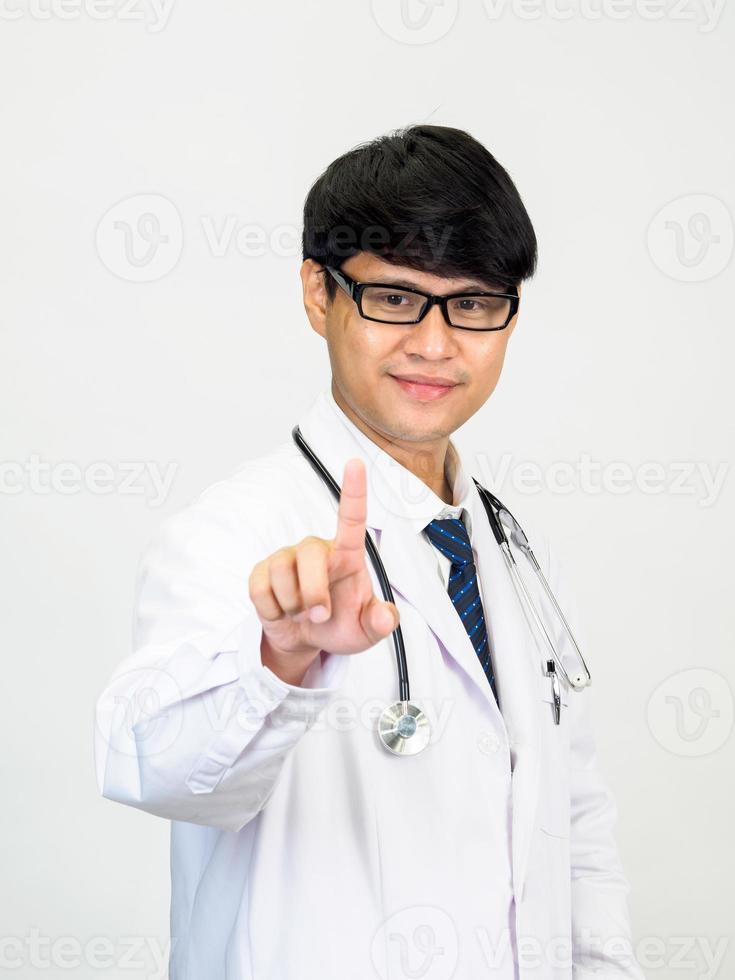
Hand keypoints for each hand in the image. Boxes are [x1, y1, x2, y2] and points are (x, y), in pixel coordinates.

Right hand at [248, 458, 398, 680]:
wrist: (306, 640)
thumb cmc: (341, 625)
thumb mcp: (366, 630)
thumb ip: (380, 623)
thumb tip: (385, 617)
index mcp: (346, 556)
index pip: (351, 519)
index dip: (354, 491)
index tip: (356, 463)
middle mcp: (315, 550)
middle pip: (309, 556)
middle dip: (314, 593)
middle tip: (320, 616)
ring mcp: (285, 559)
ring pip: (282, 576)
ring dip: (293, 606)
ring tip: (302, 614)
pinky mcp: (261, 573)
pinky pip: (260, 590)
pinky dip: (273, 611)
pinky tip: (282, 612)